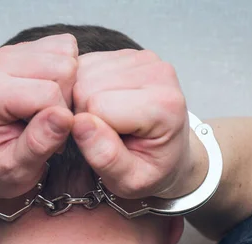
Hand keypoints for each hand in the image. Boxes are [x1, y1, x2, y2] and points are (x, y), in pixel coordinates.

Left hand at [0, 34, 77, 201]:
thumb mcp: (15, 170)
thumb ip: (38, 144)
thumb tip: (64, 116)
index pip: (49, 93)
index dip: (61, 120)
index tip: (49, 142)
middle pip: (63, 66)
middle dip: (67, 99)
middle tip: (50, 126)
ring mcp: (11, 52)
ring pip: (67, 52)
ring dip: (68, 86)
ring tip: (49, 113)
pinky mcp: (25, 48)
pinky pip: (65, 47)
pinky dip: (67, 74)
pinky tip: (50, 97)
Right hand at [71, 49, 194, 198]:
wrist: (171, 153)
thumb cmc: (151, 168)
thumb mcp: (130, 181)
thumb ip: (106, 157)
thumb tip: (80, 124)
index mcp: (164, 105)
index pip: (96, 105)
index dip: (89, 131)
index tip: (107, 145)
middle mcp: (157, 72)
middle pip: (86, 84)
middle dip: (84, 114)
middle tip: (106, 135)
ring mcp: (143, 58)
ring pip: (82, 72)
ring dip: (83, 101)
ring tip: (106, 122)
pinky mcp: (128, 54)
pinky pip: (85, 66)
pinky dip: (86, 88)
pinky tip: (104, 106)